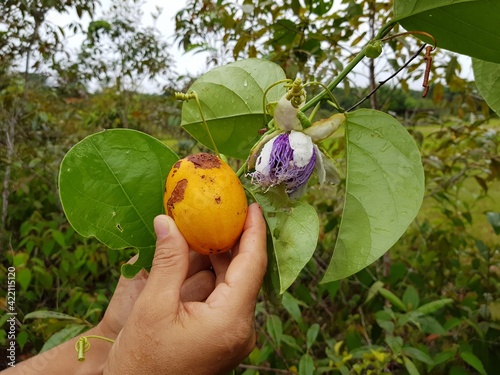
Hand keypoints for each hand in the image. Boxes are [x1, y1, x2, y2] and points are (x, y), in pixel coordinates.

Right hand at [103, 203, 266, 374]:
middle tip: (225, 210)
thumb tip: (168, 221)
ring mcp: (235, 335)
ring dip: (223, 257)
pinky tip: (200, 258)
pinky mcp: (225, 337)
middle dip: (235, 240)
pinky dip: (216, 275)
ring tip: (208, 227)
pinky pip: (227, 297)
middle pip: (246, 273)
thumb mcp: (152, 307)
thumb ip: (168, 260)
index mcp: (230, 320)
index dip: (254, 232)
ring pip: (236, 285)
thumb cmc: (142, 363)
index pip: (253, 265)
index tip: (253, 206)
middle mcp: (241, 329)